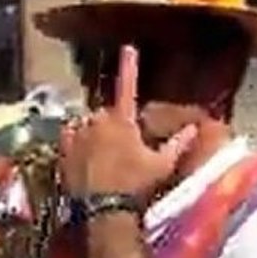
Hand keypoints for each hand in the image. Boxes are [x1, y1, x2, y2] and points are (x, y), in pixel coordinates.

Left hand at [59, 45, 198, 202]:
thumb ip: (177, 144)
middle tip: (121, 147)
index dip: (129, 66)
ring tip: (100, 154)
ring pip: (86, 124)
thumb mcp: (161, 165)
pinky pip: (68, 137)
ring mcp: (77, 135)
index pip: (128, 86)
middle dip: (112, 123)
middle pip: (105, 113)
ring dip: (92, 132)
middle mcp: (97, 121)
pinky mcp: (62, 151)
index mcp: (122, 120)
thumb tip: (194, 129)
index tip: (128, 47)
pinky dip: (75, 140)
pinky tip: (81, 153)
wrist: (103, 210)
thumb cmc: (135, 186)